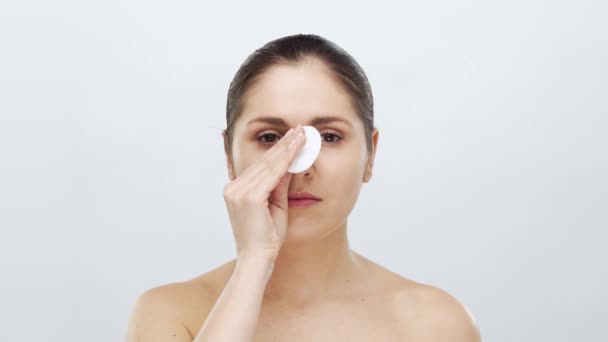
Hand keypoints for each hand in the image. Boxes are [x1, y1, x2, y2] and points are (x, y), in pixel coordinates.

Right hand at [222, 124, 305, 260]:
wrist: (258, 260)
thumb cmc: (267, 239)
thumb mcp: (275, 207)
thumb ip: (279, 186)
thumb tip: (290, 165)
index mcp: (235, 190)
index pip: (260, 165)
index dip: (276, 150)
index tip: (291, 137)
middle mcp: (233, 188)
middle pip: (263, 161)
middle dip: (284, 144)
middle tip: (299, 129)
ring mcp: (239, 192)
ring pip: (268, 164)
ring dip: (287, 147)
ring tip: (302, 134)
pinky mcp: (249, 198)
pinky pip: (272, 174)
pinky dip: (287, 160)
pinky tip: (298, 149)